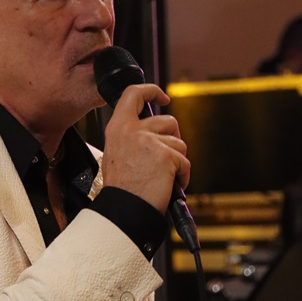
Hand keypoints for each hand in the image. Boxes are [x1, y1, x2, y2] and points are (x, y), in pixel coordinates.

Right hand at [101, 84, 189, 213]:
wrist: (125, 209)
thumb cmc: (122, 188)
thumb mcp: (116, 153)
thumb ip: (131, 137)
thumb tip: (154, 131)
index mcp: (118, 128)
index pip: (133, 94)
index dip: (151, 91)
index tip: (162, 97)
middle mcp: (132, 130)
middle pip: (168, 120)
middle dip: (174, 138)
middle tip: (167, 157)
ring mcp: (150, 141)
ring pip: (179, 142)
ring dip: (177, 161)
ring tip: (163, 177)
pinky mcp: (166, 156)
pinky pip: (185, 162)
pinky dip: (182, 176)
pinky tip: (169, 185)